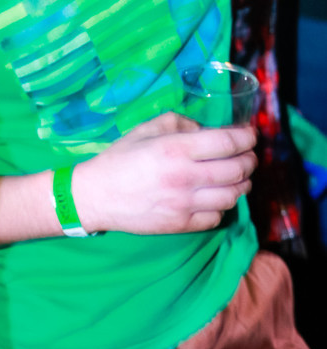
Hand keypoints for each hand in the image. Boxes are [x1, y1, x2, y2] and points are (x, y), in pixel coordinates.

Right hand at [73, 112, 256, 234]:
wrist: (97, 196)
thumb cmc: (120, 158)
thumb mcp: (146, 129)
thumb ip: (179, 123)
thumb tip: (205, 131)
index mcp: (176, 149)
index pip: (227, 142)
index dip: (246, 136)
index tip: (250, 134)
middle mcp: (185, 177)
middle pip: (237, 170)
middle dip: (250, 160)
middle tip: (248, 155)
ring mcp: (185, 205)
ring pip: (233, 196)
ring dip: (242, 184)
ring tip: (237, 176)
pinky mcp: (182, 225)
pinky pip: (217, 217)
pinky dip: (223, 205)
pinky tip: (215, 196)